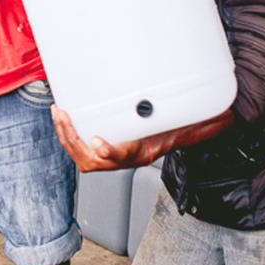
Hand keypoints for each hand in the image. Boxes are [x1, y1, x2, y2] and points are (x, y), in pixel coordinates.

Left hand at [51, 105, 234, 171]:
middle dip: (73, 139)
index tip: (101, 142)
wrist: (181, 130)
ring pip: (84, 157)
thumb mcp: (184, 112)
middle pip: (94, 160)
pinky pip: (83, 147)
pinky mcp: (106, 148)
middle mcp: (129, 158)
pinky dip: (70, 133)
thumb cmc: (181, 120)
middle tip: (64, 115)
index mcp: (147, 150)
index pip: (128, 155)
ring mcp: (116, 156)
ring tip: (58, 113)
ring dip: (67, 136)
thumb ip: (187, 107)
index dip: (113, 152)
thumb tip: (205, 103)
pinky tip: (63, 116)